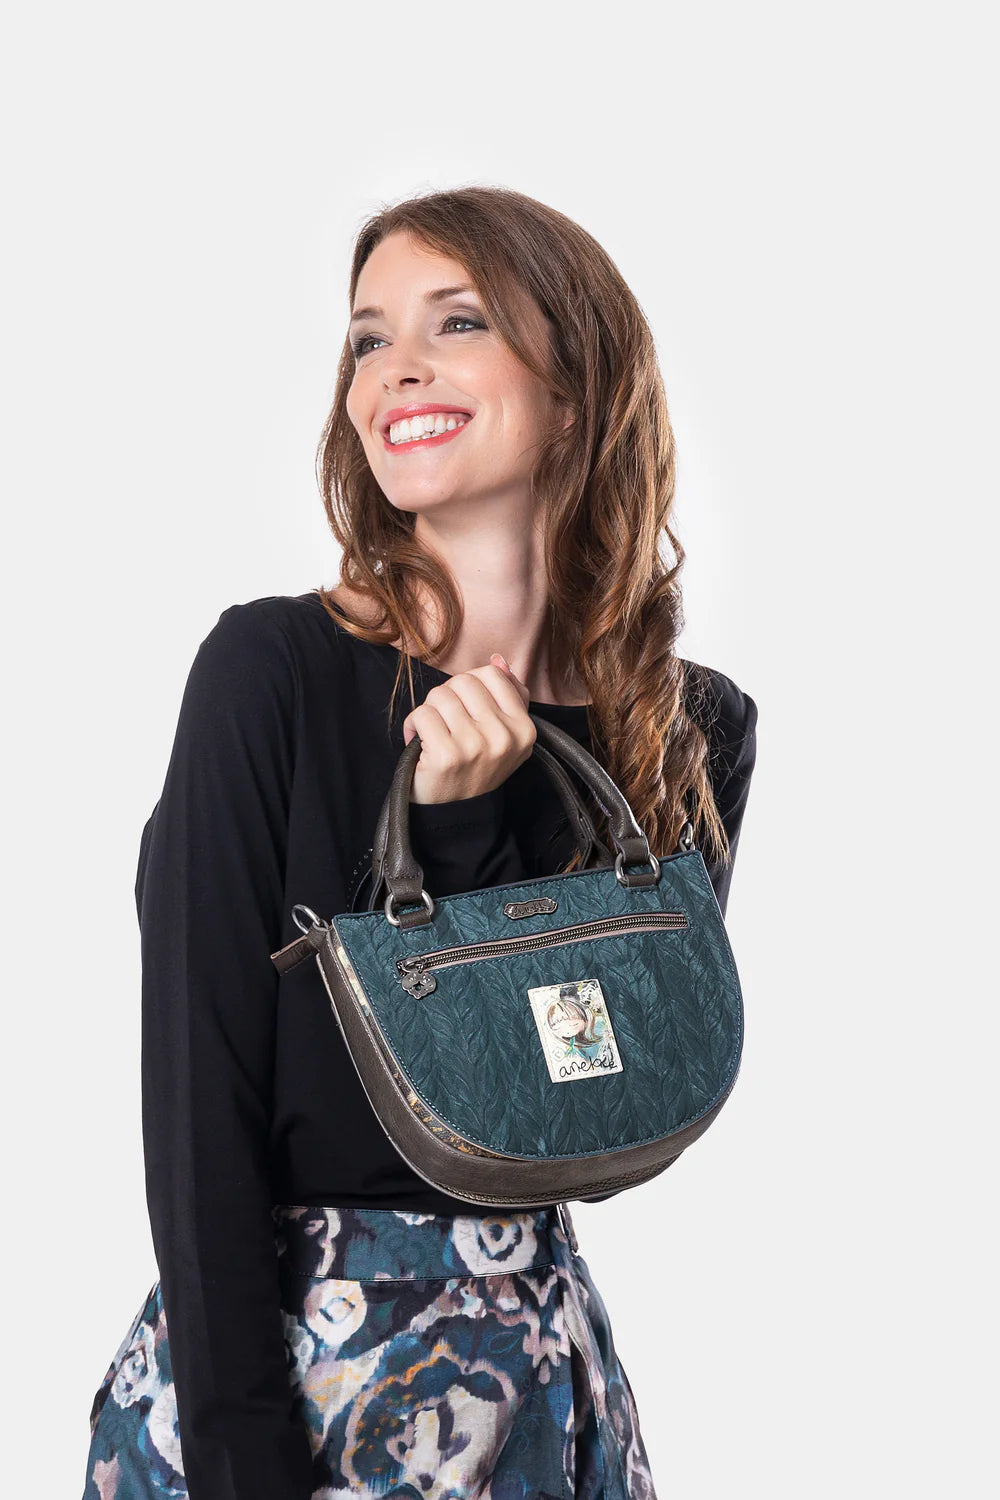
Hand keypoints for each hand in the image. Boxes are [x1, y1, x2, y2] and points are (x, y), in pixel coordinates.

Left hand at [402, 653, 535, 804]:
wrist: (455, 814)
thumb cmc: (474, 768)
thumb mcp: (503, 736)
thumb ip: (507, 696)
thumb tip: (498, 661)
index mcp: (524, 729)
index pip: (492, 676)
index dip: (470, 685)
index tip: (465, 708)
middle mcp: (504, 737)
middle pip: (464, 682)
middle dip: (447, 697)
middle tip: (446, 723)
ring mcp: (476, 746)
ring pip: (440, 696)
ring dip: (429, 712)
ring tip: (433, 733)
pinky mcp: (448, 755)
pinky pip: (422, 714)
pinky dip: (413, 726)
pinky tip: (419, 744)